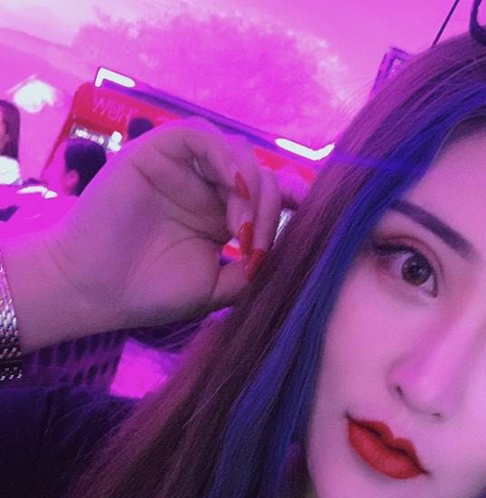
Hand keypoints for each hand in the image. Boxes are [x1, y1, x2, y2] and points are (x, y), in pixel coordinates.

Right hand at [39, 117, 285, 331]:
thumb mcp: (216, 289)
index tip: (307, 215)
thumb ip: (251, 270)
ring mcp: (183, 169)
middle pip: (258, 175)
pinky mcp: (157, 151)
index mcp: (222, 218)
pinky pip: (199, 134)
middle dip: (268, 208)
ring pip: (236, 152)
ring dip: (250, 187)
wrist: (97, 291)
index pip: (266, 196)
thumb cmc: (151, 294)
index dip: (290, 199)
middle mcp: (206, 189)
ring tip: (239, 227)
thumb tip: (280, 251)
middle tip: (253, 244)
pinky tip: (232, 185)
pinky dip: (224, 155)